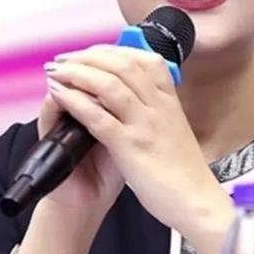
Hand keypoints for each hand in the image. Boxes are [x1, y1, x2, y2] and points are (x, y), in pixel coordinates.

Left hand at [43, 45, 228, 236]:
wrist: (197, 202)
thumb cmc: (184, 172)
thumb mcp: (174, 130)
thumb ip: (157, 110)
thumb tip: (135, 95)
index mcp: (170, 100)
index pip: (143, 59)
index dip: (112, 51)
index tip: (90, 53)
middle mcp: (158, 106)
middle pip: (122, 64)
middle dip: (88, 57)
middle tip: (64, 60)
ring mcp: (145, 125)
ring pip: (108, 84)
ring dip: (77, 73)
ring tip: (56, 71)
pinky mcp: (130, 147)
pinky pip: (98, 117)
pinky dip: (75, 101)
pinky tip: (59, 95)